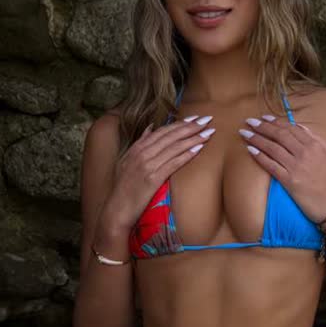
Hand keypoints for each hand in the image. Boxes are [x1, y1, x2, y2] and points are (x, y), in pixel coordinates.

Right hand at [101, 115, 217, 229]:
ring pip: (174, 147)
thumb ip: (140, 143)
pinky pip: (173, 163)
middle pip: (170, 136)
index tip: (195, 118)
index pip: (162, 131)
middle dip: (190, 127)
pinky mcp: (153, 179)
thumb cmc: (124, 188)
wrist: (117, 209)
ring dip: (193, 139)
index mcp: (137, 148)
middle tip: (206, 120)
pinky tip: (198, 149)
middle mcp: (142, 153)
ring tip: (208, 133)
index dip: (180, 123)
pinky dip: (186, 155)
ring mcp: (147, 165)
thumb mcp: (127, 161)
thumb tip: (151, 127)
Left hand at [239, 115, 325, 225]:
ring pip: (272, 148)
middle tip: (249, 121)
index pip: (291, 128)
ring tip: (245, 133)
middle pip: (279, 135)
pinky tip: (250, 150)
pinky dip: (259, 156)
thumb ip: (317, 141)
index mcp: (315, 145)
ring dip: (256, 139)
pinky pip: (270, 165)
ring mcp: (296, 166)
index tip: (264, 118)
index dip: (276, 122)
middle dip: (262, 126)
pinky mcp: (289, 181)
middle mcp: (304, 153)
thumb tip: (302, 129)